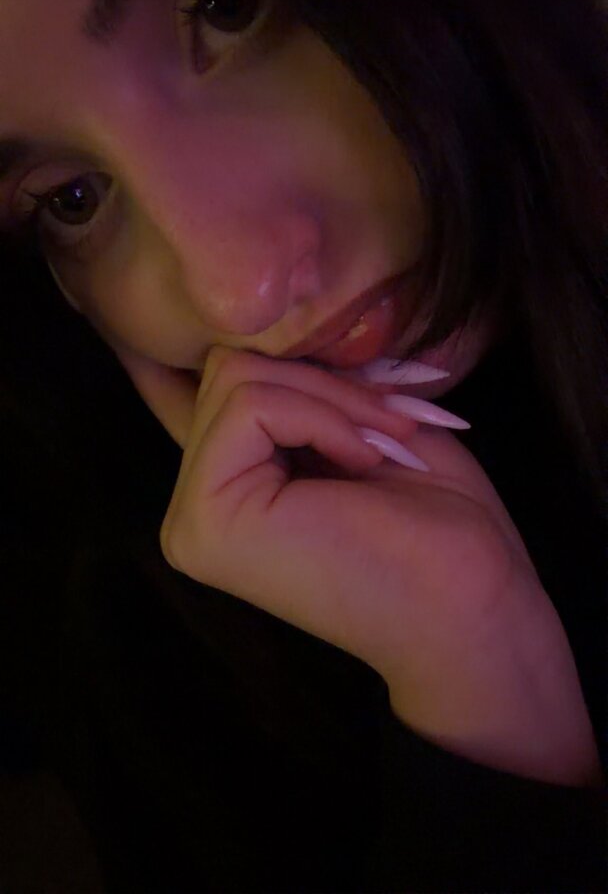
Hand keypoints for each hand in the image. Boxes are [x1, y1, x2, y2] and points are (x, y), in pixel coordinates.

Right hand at [114, 343, 601, 786]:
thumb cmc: (437, 523)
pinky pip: (252, 404)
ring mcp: (192, 520)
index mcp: (225, 490)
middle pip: (228, 368)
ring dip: (332, 397)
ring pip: (237, 376)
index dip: (277, 364)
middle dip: (324, 380)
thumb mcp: (357, 424)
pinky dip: (324, 414)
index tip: (357, 400)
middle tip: (389, 426)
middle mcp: (190, 509)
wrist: (475, 608)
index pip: (214, 381)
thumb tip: (244, 328)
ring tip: (381, 449)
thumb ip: (291, 388)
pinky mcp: (207, 520)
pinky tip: (361, 464)